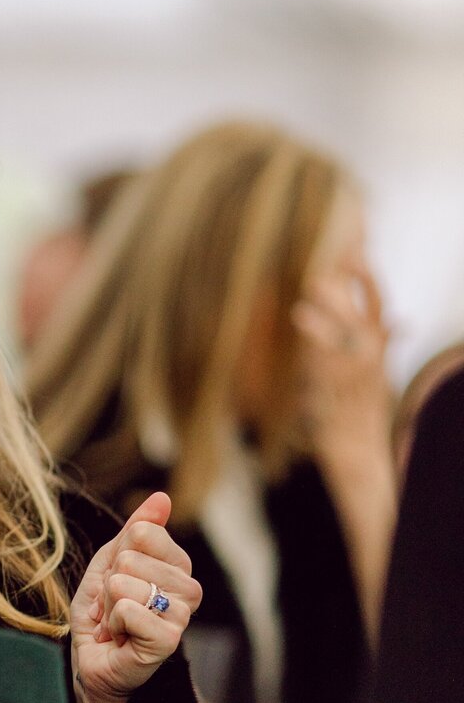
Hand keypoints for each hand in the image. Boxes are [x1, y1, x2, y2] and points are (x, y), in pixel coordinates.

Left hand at [69, 492, 200, 702]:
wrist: (92, 664)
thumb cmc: (102, 616)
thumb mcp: (110, 564)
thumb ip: (135, 530)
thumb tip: (162, 497)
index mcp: (178, 567)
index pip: (144, 531)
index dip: (117, 555)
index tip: (116, 581)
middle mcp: (189, 590)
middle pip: (132, 557)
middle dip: (110, 582)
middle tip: (116, 607)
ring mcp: (182, 617)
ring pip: (127, 583)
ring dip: (110, 604)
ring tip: (118, 623)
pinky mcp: (169, 641)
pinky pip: (129, 609)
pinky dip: (113, 622)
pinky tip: (121, 637)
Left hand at [291, 261, 391, 469]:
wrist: (361, 450)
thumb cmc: (364, 404)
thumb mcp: (379, 372)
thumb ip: (384, 342)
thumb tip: (402, 322)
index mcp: (377, 347)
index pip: (377, 303)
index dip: (366, 277)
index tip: (353, 252)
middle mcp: (369, 361)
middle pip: (357, 322)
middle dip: (338, 301)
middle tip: (316, 280)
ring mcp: (352, 384)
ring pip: (336, 353)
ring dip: (319, 333)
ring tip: (300, 313)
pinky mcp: (334, 404)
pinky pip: (321, 384)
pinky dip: (310, 370)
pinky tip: (300, 360)